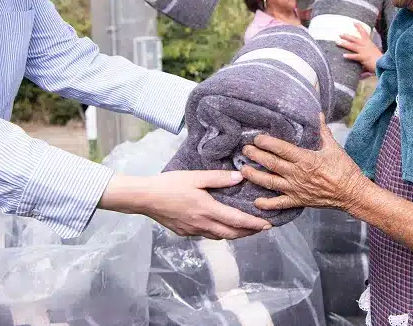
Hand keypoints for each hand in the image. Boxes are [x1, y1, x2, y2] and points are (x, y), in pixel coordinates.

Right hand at [99, 171, 271, 238]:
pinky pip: (208, 235)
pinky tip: (221, 226)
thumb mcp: (195, 177)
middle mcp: (202, 224)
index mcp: (207, 210)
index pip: (237, 220)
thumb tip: (240, 177)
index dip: (254, 224)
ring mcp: (193, 230)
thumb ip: (218, 178)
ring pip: (220, 236)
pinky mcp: (184, 232)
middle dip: (249, 232)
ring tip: (246, 229)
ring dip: (235, 234)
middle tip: (262, 228)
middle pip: (231, 233)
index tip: (268, 224)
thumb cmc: (170, 184)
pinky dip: (220, 232)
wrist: (145, 198)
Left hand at [240, 115, 369, 211]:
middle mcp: (298, 174)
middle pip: (272, 164)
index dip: (268, 143)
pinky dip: (267, 204)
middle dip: (256, 156)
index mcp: (306, 159)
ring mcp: (296, 189)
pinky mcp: (298, 201)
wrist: (352, 193)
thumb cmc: (344, 169)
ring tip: (243, 171)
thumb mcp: (334, 147)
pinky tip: (256, 201)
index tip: (257, 138)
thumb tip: (317, 114)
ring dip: (255, 176)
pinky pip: (279, 204)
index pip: (282, 149)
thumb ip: (322, 131)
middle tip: (244, 150)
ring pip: (270, 183)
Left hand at [338, 23, 382, 72]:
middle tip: (340, 34)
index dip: (359, 27)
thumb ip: (368, 53)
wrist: (384, 63)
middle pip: (354, 39)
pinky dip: (349, 56)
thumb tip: (364, 59)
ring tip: (337, 42)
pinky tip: (344, 55)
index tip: (354, 22)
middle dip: (347, 36)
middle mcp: (366, 45)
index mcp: (369, 43)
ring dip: (344, 44)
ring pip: (352, 46)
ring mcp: (364, 51)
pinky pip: (355, 56)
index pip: (364, 33)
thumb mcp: (374, 53)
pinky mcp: (363, 58)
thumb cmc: (380, 59)